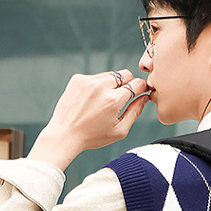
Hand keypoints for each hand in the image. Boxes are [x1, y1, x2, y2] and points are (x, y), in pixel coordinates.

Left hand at [29, 69, 150, 169]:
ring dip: (112, 84)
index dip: (142, 88)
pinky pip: (95, 77)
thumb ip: (135, 112)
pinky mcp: (78, 79)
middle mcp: (101, 86)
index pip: (137, 84)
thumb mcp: (119, 130)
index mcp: (113, 100)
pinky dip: (97, 85)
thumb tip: (145, 98)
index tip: (142, 92)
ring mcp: (88, 81)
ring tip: (104, 101)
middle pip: (125, 74)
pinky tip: (91, 100)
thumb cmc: (92, 136)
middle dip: (129, 83)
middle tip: (123, 97)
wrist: (64, 134)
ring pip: (110, 74)